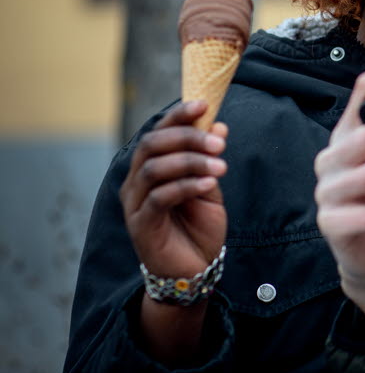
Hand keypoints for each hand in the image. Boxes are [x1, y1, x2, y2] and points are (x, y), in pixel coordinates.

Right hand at [120, 100, 227, 280]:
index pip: (158, 132)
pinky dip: (185, 186)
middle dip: (187, 137)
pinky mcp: (141, 225)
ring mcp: (135, 204)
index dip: (178, 115)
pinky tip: (209, 183)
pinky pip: (159, 198)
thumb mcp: (209, 186)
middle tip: (219, 142)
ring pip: (153, 169)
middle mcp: (136, 182)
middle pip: (152, 145)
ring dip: (190, 162)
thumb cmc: (199, 226)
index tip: (203, 104)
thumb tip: (218, 125)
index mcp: (150, 168)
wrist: (195, 269)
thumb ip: (210, 159)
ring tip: (221, 166)